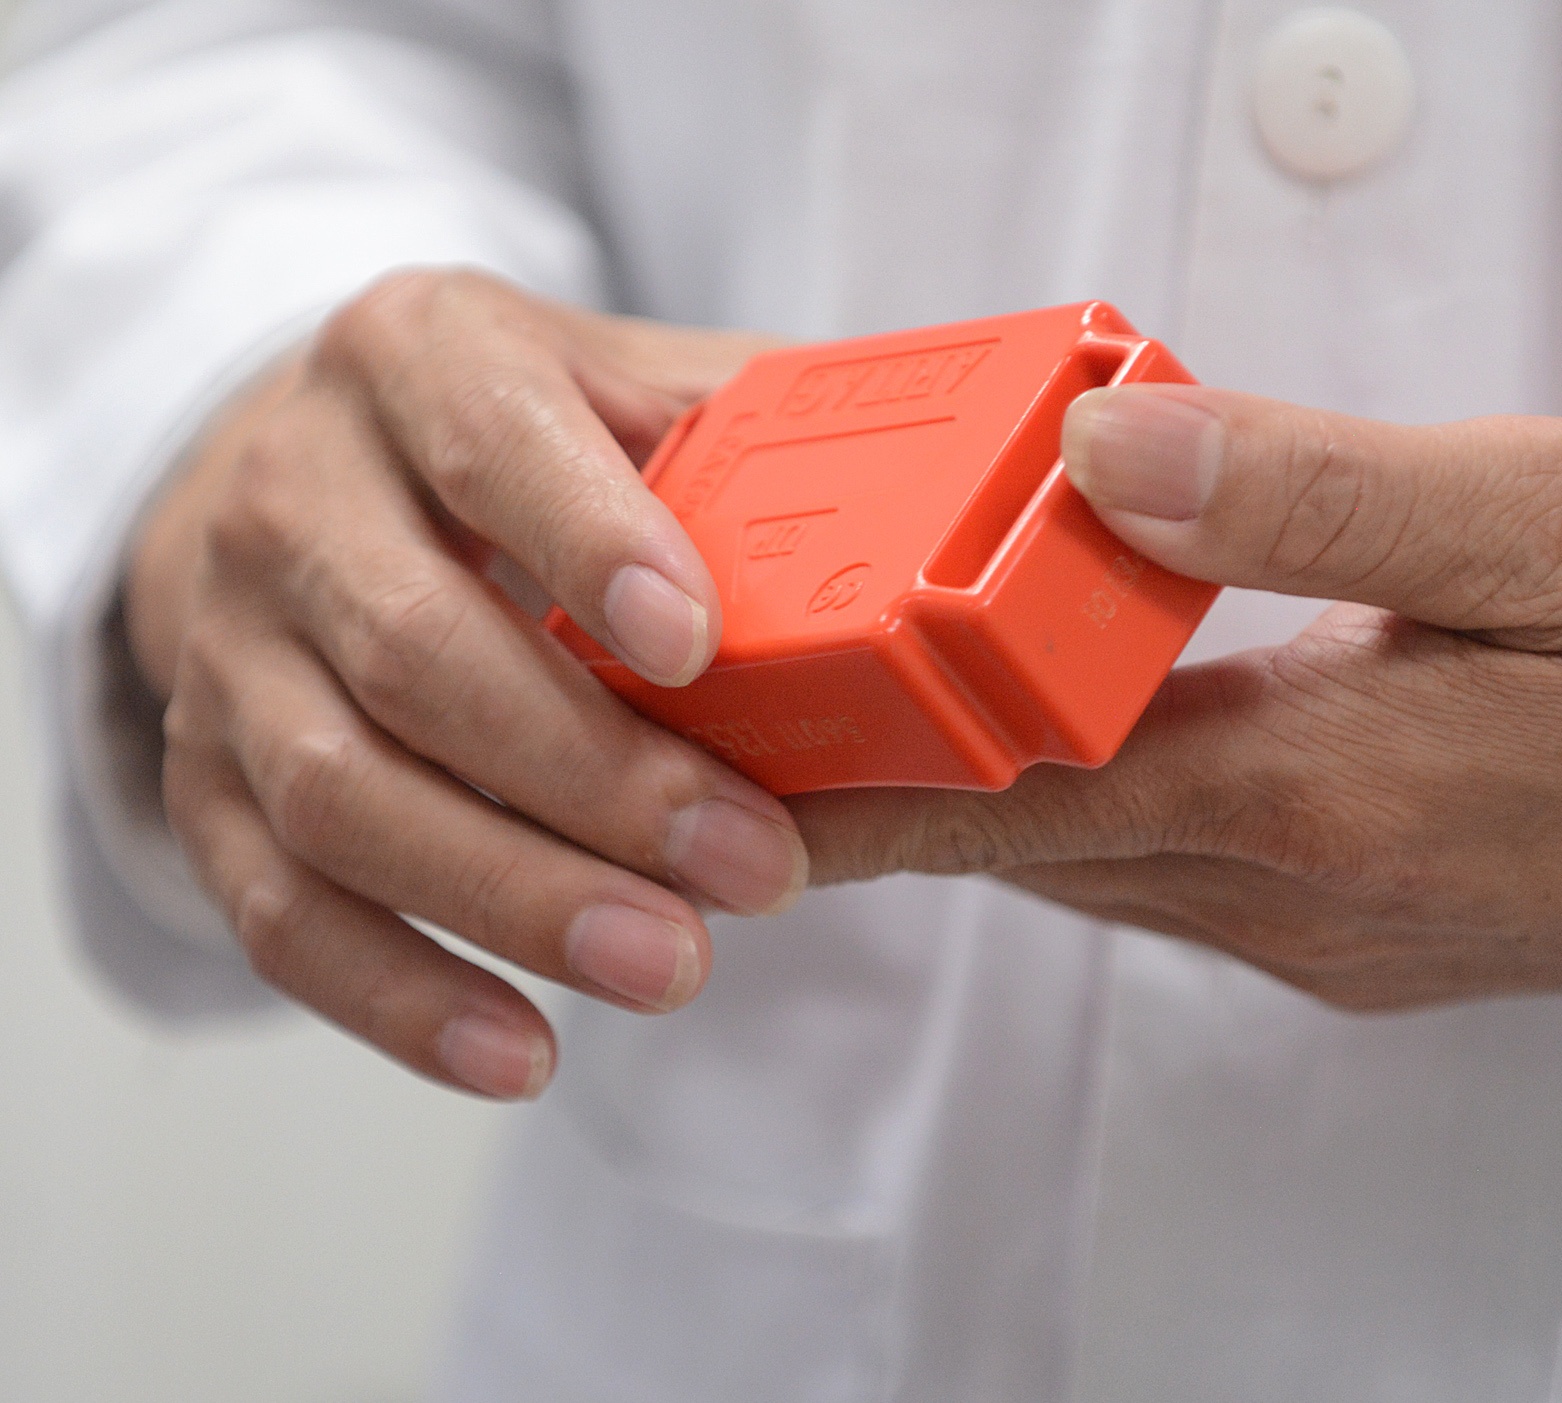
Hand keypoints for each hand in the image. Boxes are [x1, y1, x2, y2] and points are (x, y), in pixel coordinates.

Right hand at [129, 269, 807, 1099]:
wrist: (311, 473)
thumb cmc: (518, 437)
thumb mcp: (622, 384)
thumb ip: (749, 431)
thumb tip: (953, 505)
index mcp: (414, 358)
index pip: (488, 438)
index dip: (587, 539)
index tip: (697, 644)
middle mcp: (290, 494)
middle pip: (414, 649)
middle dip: (592, 776)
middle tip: (752, 866)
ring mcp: (229, 649)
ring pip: (340, 795)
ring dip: (512, 898)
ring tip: (669, 968)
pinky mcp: (203, 782)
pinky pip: (278, 909)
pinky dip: (397, 995)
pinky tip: (522, 1052)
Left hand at [794, 386, 1561, 1009]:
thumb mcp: (1556, 512)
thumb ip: (1309, 491)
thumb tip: (1103, 453)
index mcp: (1329, 794)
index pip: (1012, 797)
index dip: (850, 771)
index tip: (717, 752)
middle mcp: (1313, 900)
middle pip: (1035, 847)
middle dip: (894, 780)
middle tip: (777, 694)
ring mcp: (1349, 936)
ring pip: (1106, 868)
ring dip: (994, 794)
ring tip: (896, 698)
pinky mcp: (1388, 932)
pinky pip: (1192, 875)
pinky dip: (1104, 805)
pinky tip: (1092, 729)